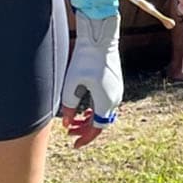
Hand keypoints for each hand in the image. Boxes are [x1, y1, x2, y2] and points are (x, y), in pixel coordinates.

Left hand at [59, 13, 122, 148]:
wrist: (100, 38)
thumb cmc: (85, 59)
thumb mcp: (71, 83)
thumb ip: (68, 105)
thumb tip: (66, 123)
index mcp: (105, 101)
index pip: (96, 128)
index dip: (85, 137)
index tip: (74, 143)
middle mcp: (115, 99)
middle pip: (100, 122)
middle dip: (84, 129)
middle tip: (68, 131)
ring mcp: (117, 91)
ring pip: (103, 113)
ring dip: (88, 119)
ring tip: (73, 120)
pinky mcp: (115, 84)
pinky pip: (106, 104)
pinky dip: (94, 110)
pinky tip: (84, 110)